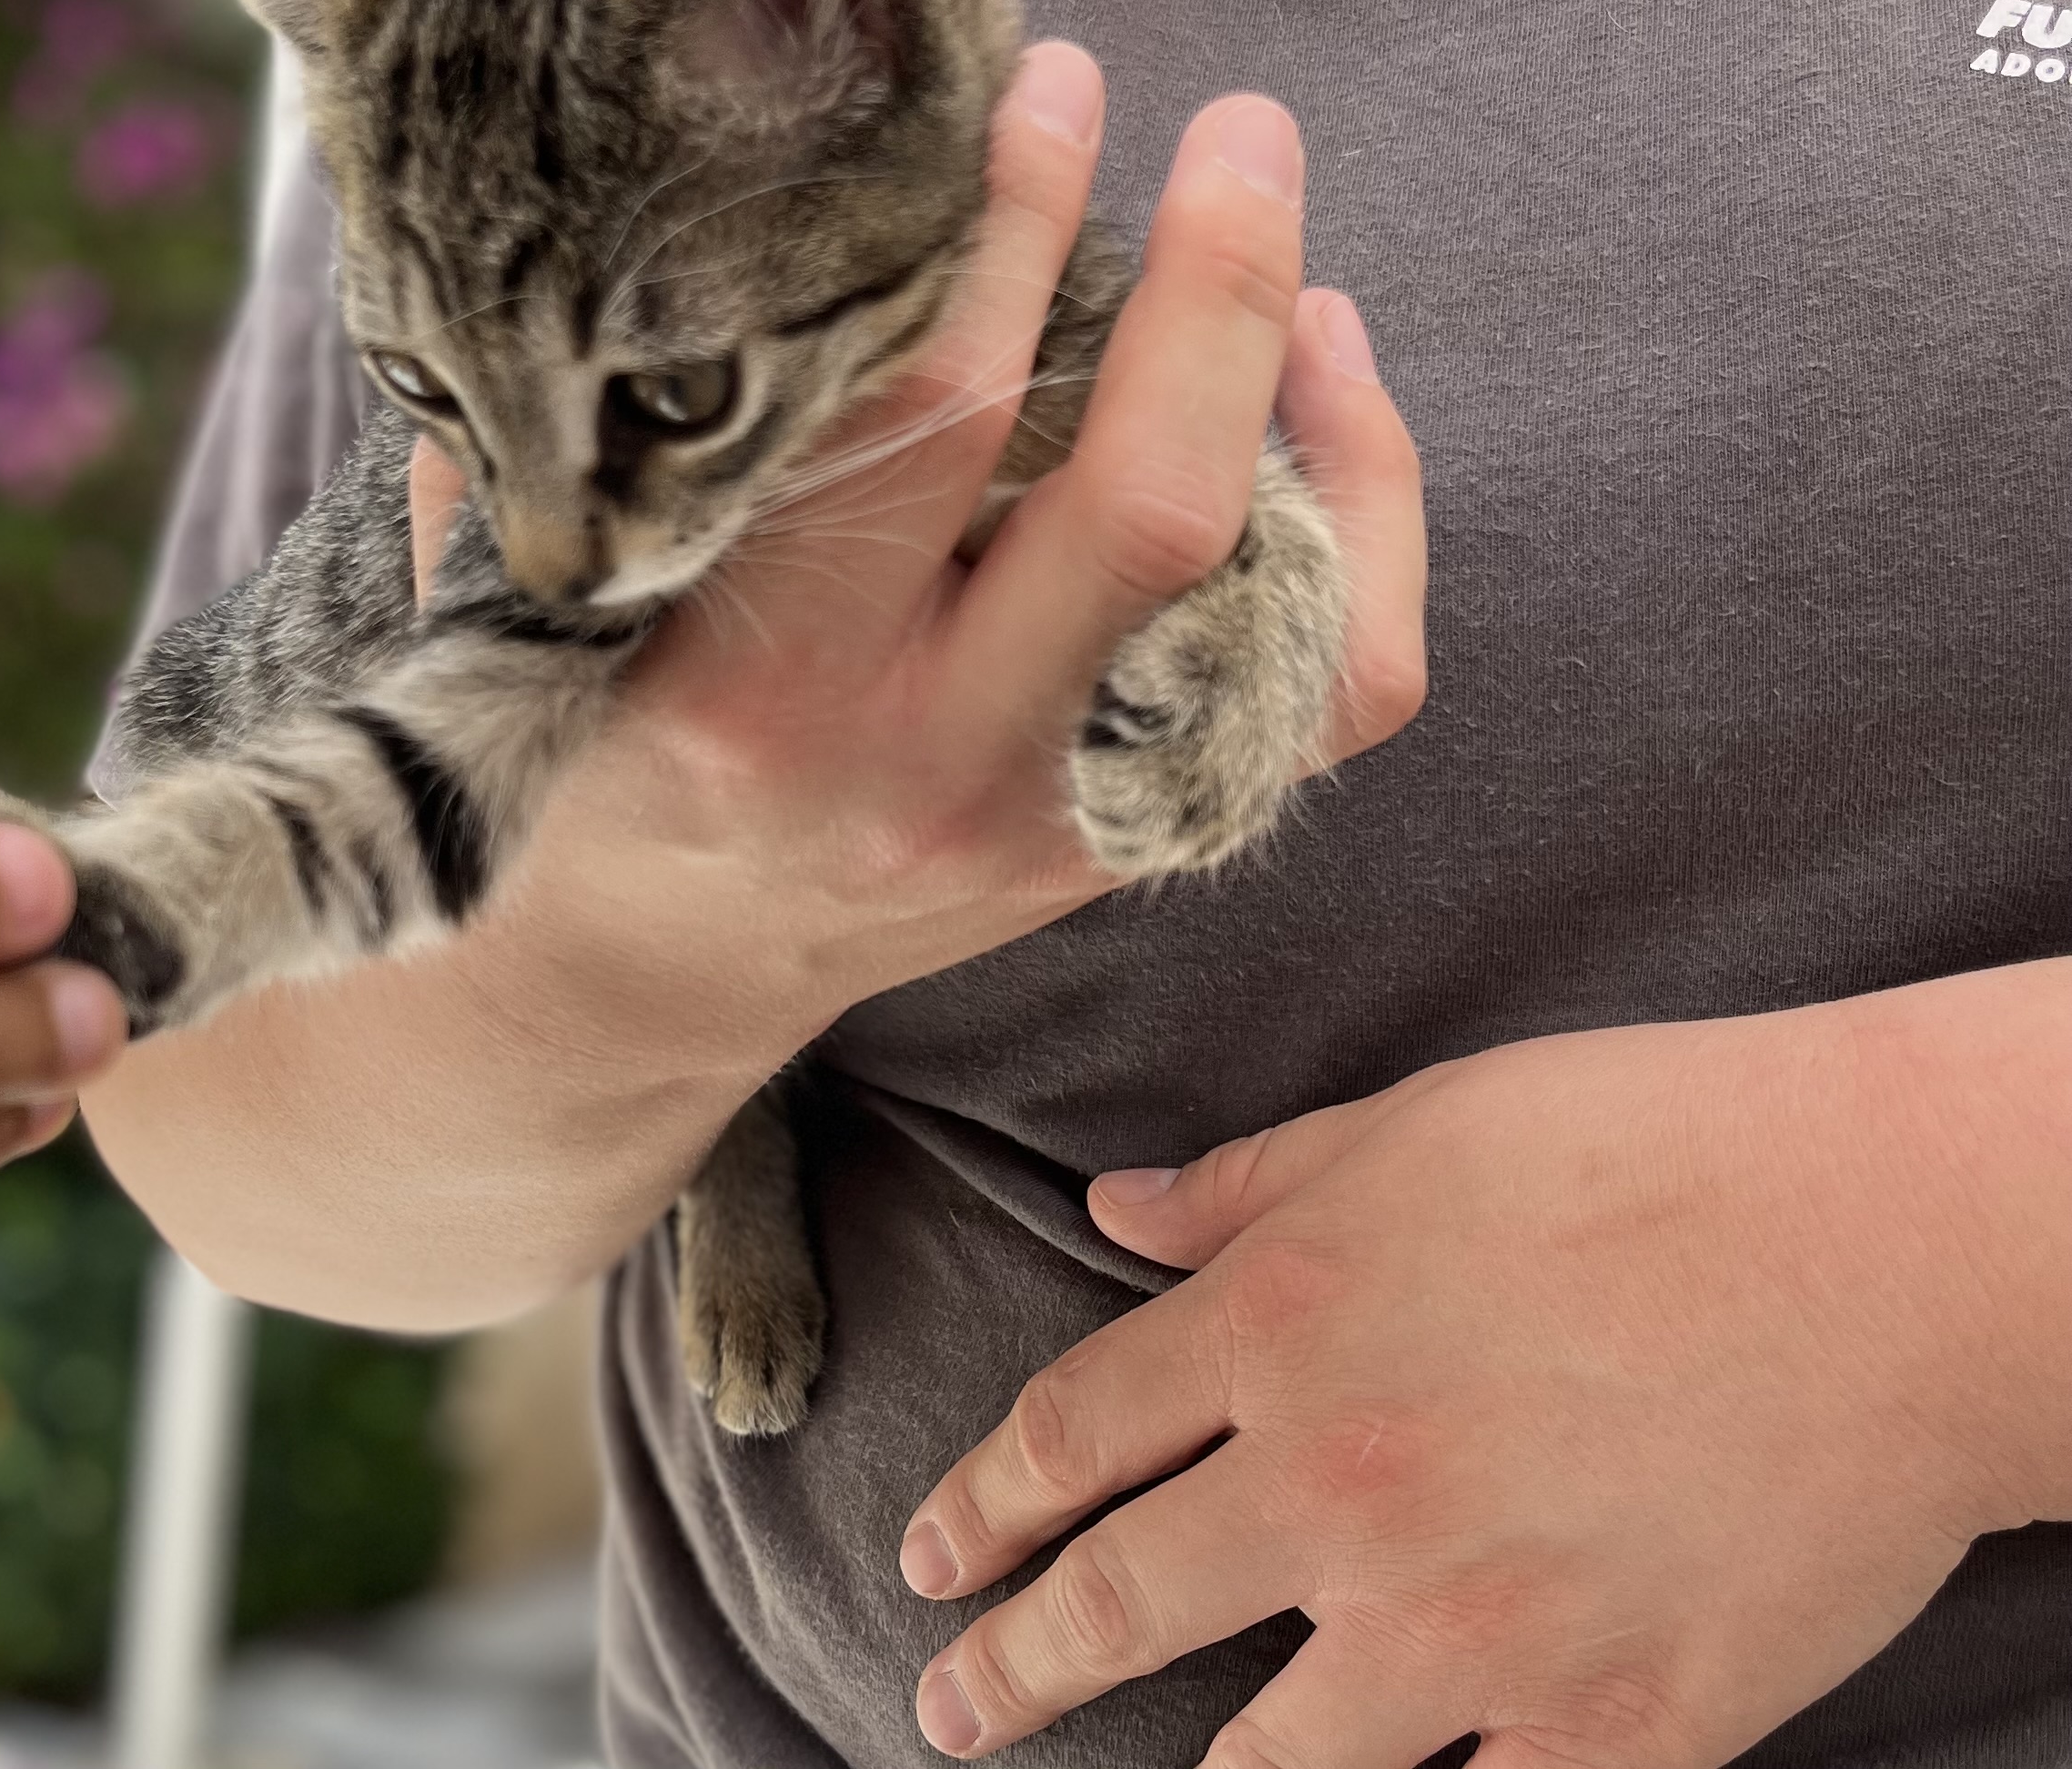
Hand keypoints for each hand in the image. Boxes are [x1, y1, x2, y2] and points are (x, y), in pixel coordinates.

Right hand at [403, 48, 1428, 1046]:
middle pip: (1149, 509)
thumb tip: (675, 190)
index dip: (1012, 227)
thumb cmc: (569, 748)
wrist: (633, 979)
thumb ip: (594, 428)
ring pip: (1287, 619)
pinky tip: (1316, 413)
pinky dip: (1365, 532)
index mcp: (760, 680)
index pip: (930, 419)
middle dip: (1221, 285)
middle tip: (1243, 129)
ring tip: (1294, 275)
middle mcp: (930, 761)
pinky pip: (1329, 695)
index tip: (1046, 84)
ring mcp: (1057, 821)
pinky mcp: (1134, 842)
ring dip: (1319, 414)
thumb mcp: (537, 591)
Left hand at [899, 964, 2071, 1766]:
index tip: (927, 1556)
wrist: (1902, 1243)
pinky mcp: (1613, 1722)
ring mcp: (1473, 1627)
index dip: (977, 1506)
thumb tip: (1107, 1208)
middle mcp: (1340, 1488)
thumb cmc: (1655, 1145)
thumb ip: (1247, 1188)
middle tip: (948, 1703)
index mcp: (1279, 1327)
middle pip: (1116, 1607)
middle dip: (1009, 1668)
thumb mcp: (1414, 1124)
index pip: (1064, 1438)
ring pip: (1270, 1762)